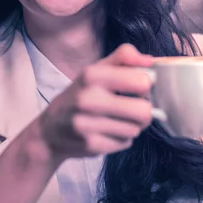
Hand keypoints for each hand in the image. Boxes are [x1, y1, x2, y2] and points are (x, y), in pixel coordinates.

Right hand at [36, 44, 154, 162]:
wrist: (51, 129)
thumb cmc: (81, 94)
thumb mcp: (97, 69)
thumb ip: (124, 58)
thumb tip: (151, 60)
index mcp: (92, 74)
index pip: (142, 81)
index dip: (147, 85)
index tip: (140, 87)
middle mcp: (88, 98)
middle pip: (144, 111)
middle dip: (144, 110)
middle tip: (135, 108)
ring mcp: (88, 124)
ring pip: (136, 128)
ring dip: (132, 126)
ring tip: (118, 120)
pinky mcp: (91, 145)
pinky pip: (125, 143)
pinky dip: (121, 138)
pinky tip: (108, 132)